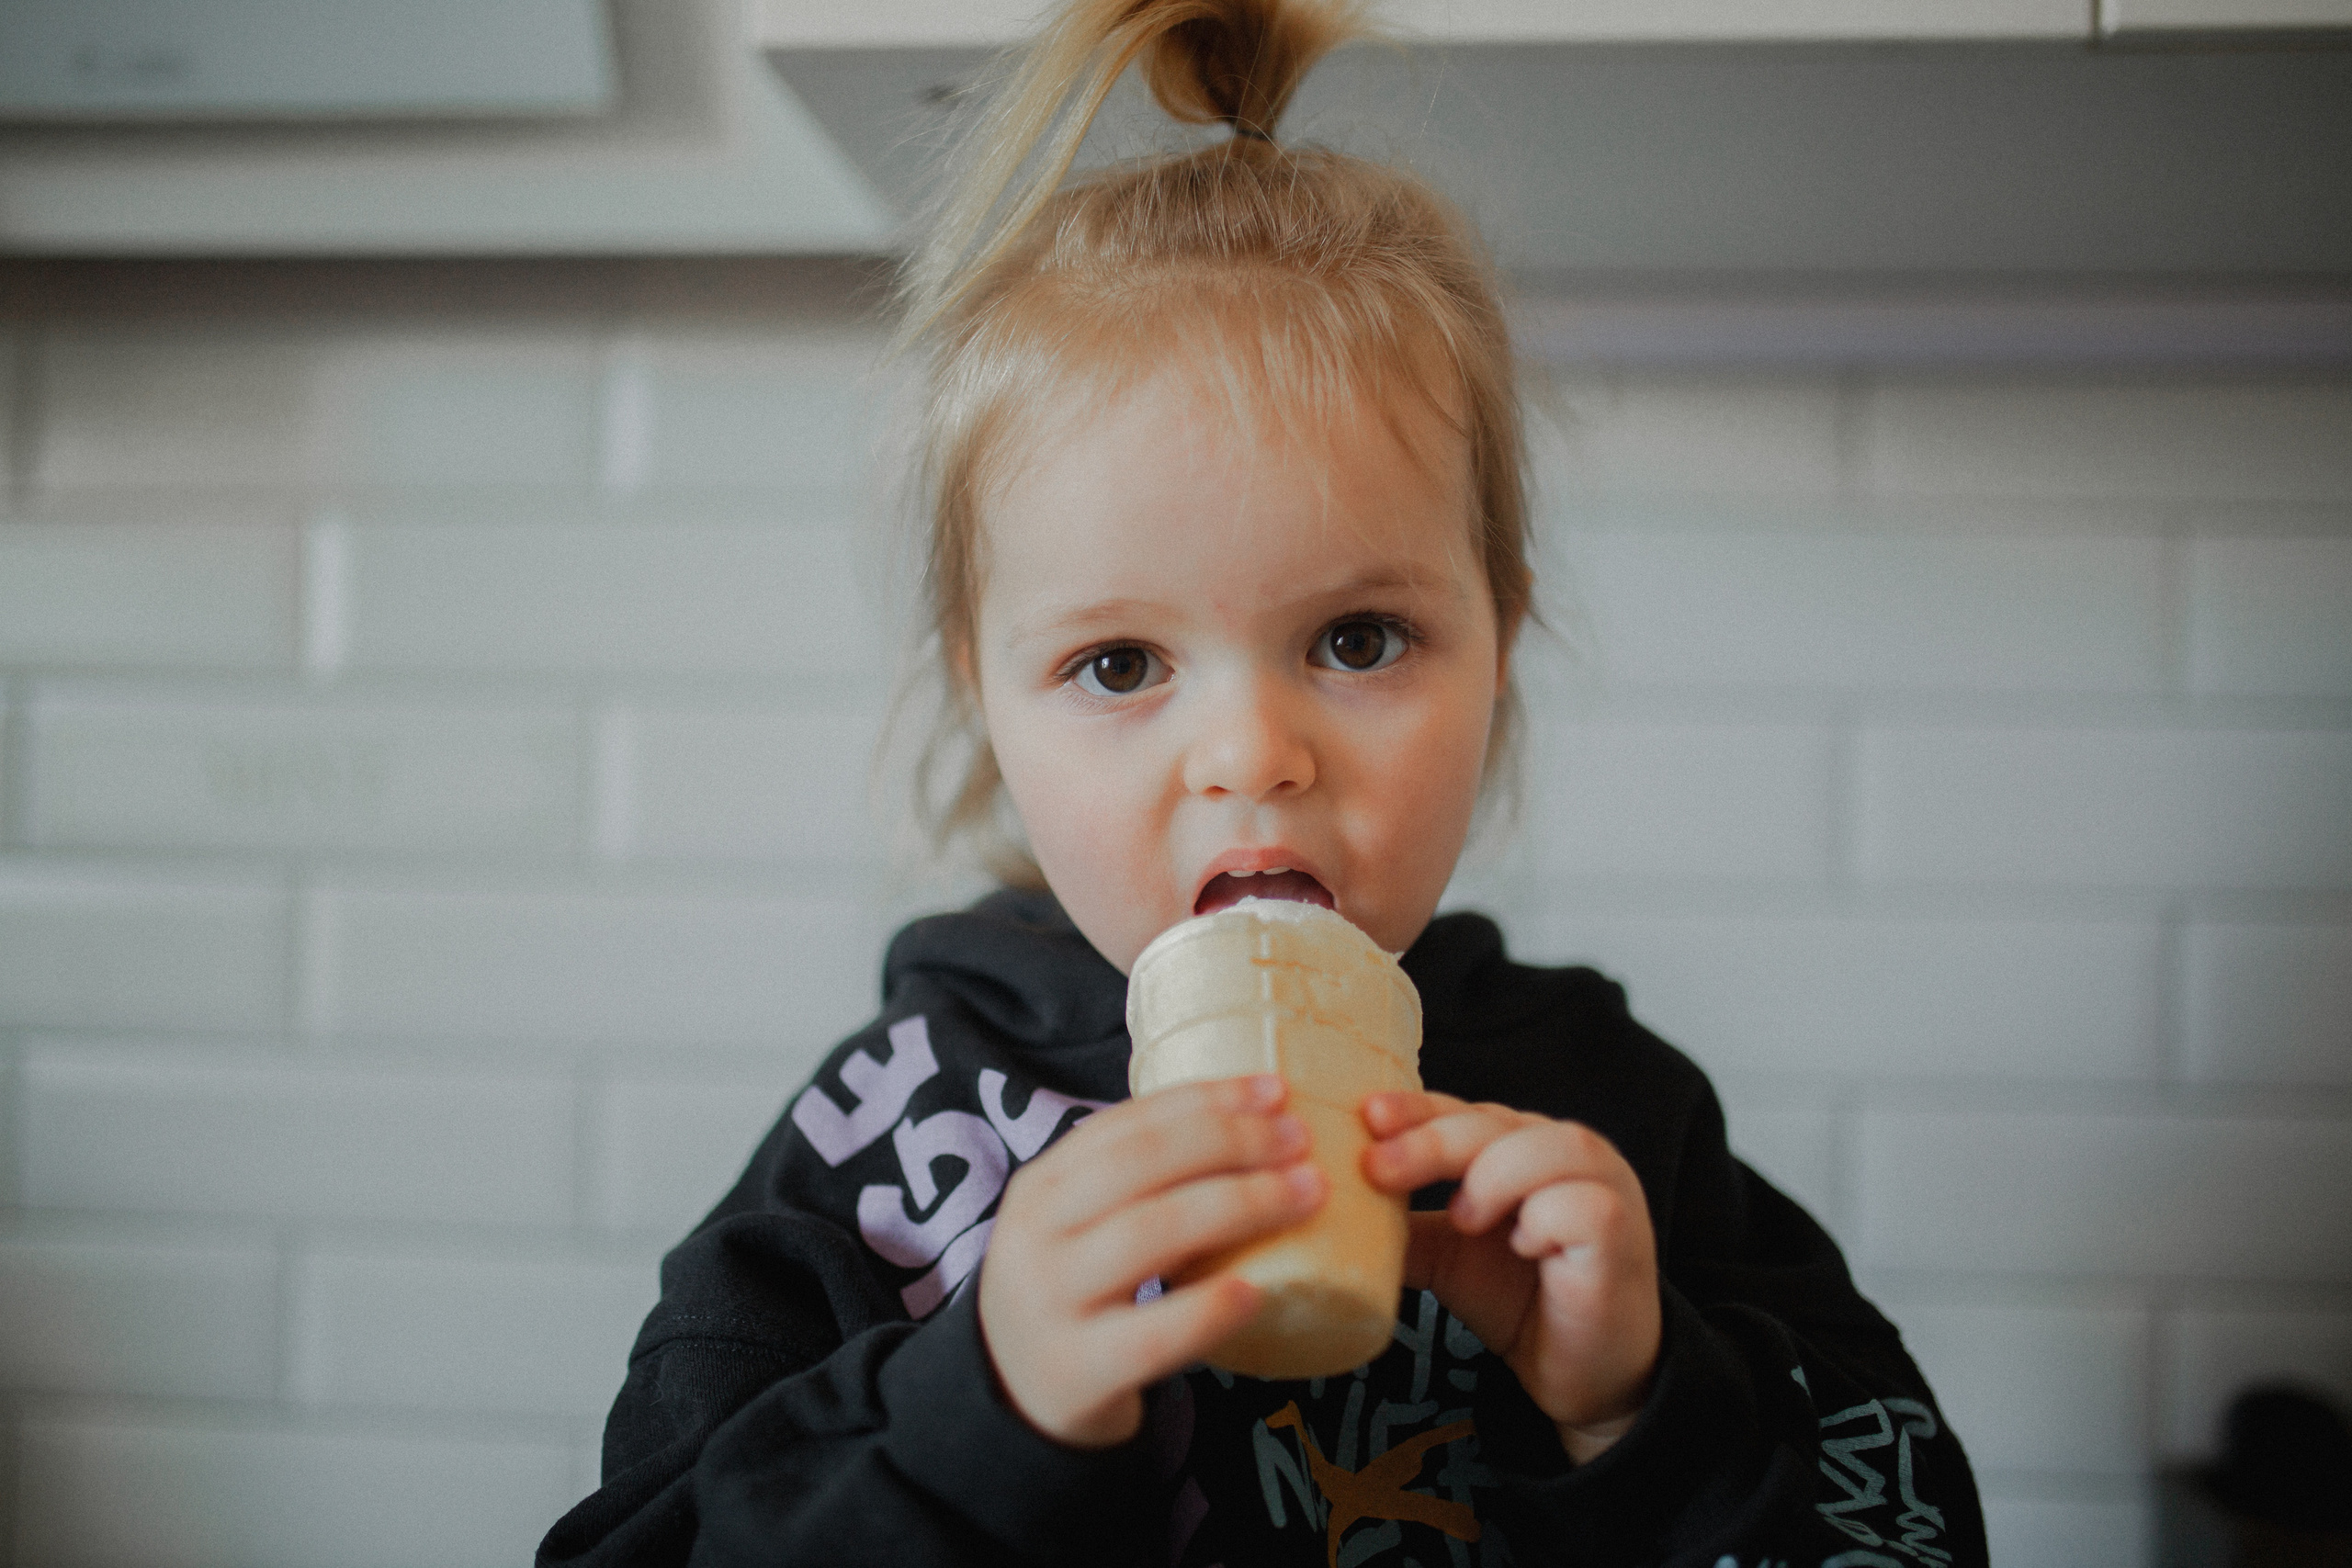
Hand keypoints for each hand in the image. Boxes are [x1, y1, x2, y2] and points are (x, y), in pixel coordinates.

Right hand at [978, 1073, 1325, 1446]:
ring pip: (1150, 1234)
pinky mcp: (1077, 1369)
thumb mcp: (1080, 1225)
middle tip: (1300, 1141)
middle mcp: (1035, 1234)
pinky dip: (1207, 1307)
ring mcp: (1051, 1303)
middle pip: (1140, 1165)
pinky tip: (1256, 1292)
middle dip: (1229, 1142)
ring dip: (1239, 1203)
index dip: (1203, 1100)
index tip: (1274, 1090)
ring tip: (1305, 1195)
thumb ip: (1139, 1182)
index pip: (1125, 1124)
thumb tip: (1255, 1124)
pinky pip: (1151, 1333)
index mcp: (1041, 1185)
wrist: (1019, 1397)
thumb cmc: (1076, 1293)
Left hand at [1362, 1091, 1660, 1463]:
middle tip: (1378, 1168)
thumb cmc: (1521, 1300)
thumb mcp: (1447, 1255)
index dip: (1419, 1111)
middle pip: (1496, 1123)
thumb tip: (1330, 1209)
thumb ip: (1404, 1225)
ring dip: (1493, 1176)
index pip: (1466, 1112)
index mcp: (1523, 1144)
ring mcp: (1604, 1185)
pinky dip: (1543, 1219)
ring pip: (1546, 1147)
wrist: (1581, 1374)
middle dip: (1432, 1141)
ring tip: (1463, 1219)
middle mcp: (1566, 1152)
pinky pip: (1582, 1205)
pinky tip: (1525, 1244)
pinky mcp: (1622, 1230)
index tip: (1369, 1117)